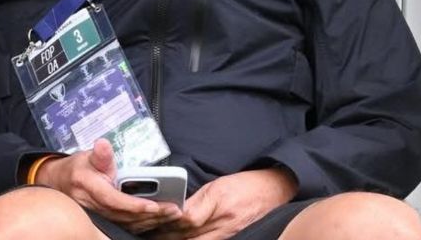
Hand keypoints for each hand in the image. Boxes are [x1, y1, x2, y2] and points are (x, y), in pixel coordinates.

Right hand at [35, 139, 182, 233]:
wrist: (60, 183)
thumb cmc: (77, 169)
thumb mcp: (87, 157)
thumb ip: (100, 155)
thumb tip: (103, 144)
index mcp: (89, 187)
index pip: (114, 200)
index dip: (135, 204)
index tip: (155, 205)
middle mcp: (93, 206)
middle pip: (126, 216)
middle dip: (152, 214)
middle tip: (174, 209)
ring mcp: (99, 217)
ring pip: (128, 224)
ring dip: (152, 221)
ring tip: (172, 214)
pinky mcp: (105, 222)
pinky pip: (127, 226)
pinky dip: (144, 224)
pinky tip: (159, 219)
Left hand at [151, 168, 296, 239]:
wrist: (273, 191)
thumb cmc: (244, 185)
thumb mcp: (216, 185)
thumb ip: (196, 199)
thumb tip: (174, 209)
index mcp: (216, 201)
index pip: (187, 218)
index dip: (169, 220)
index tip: (153, 219)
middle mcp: (222, 220)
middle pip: (187, 234)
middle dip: (166, 234)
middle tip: (147, 232)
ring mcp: (227, 233)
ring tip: (159, 238)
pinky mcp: (231, 238)